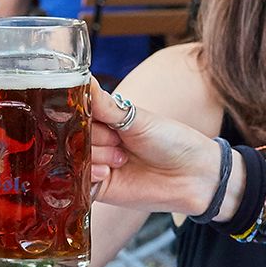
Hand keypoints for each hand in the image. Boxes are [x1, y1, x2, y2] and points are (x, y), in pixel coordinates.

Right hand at [87, 81, 226, 217]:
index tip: (93, 118)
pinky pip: (77, 181)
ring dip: (97, 157)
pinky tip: (108, 174)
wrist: (193, 176)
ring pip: (74, 157)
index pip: (75, 113)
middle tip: (119, 142)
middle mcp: (97, 142)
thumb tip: (84, 78)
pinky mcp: (97, 188)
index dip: (81, 116)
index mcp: (104, 120)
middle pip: (72, 136)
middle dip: (94, 138)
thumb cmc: (170, 141)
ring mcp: (96, 165)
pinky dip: (90, 175)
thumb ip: (105, 105)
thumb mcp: (138, 118)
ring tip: (122, 160)